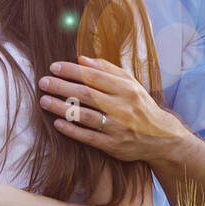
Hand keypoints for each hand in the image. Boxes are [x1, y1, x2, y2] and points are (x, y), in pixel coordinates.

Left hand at [37, 55, 185, 161]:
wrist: (161, 138)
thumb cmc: (139, 105)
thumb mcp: (130, 84)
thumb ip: (107, 70)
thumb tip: (82, 59)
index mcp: (126, 89)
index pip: (94, 76)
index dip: (72, 71)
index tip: (53, 67)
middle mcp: (122, 107)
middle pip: (86, 94)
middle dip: (61, 87)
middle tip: (43, 82)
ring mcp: (118, 127)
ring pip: (85, 116)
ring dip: (62, 108)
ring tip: (44, 101)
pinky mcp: (114, 146)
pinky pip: (89, 137)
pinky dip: (72, 130)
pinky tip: (57, 123)